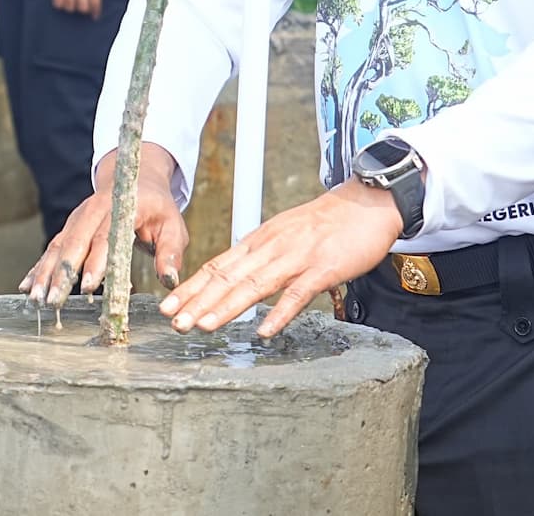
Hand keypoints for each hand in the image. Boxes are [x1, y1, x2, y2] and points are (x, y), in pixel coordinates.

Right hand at [21, 146, 189, 306]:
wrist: (134, 177)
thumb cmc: (156, 206)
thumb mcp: (173, 224)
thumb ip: (171, 252)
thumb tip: (170, 280)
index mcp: (120, 207)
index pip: (106, 237)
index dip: (97, 262)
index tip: (90, 287)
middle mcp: (92, 210)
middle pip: (73, 243)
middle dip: (62, 274)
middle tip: (53, 301)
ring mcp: (77, 218)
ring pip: (57, 246)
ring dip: (45, 273)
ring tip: (36, 299)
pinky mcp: (69, 227)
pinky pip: (52, 248)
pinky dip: (39, 267)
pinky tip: (27, 286)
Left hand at [52, 0, 106, 16]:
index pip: (58, 3)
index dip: (64, 7)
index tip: (69, 6)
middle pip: (70, 7)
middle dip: (75, 9)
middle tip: (80, 6)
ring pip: (83, 7)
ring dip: (86, 10)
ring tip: (89, 8)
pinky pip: (95, 2)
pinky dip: (96, 10)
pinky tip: (96, 14)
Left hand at [161, 181, 402, 338]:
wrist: (365, 203)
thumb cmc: (324, 223)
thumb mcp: (282, 234)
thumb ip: (259, 257)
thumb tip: (234, 279)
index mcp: (259, 241)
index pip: (216, 266)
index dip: (190, 287)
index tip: (168, 306)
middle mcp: (270, 248)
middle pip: (228, 277)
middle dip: (198, 301)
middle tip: (174, 323)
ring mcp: (296, 258)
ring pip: (254, 285)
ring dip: (227, 307)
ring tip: (204, 326)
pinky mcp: (323, 268)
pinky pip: (298, 293)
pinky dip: (279, 312)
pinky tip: (264, 330)